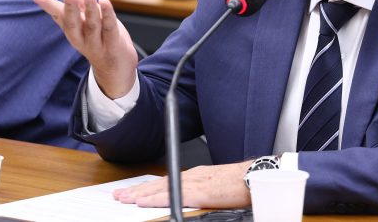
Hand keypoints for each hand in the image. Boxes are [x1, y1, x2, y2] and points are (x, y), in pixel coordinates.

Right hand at [32, 0, 137, 97]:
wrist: (115, 67)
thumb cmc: (97, 34)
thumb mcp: (85, 12)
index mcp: (71, 28)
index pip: (58, 15)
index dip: (49, 6)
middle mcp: (81, 36)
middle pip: (73, 23)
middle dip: (70, 9)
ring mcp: (96, 42)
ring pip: (92, 25)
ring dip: (91, 10)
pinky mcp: (113, 44)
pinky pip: (109, 29)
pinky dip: (108, 15)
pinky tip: (105, 2)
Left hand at [114, 161, 252, 208]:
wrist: (258, 175)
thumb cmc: (244, 182)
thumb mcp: (219, 185)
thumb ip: (204, 191)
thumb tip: (193, 200)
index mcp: (198, 175)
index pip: (167, 181)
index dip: (149, 187)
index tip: (134, 192)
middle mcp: (193, 176)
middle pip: (160, 183)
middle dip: (139, 190)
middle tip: (119, 196)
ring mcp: (195, 182)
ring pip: (162, 188)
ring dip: (142, 193)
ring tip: (125, 199)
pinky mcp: (200, 192)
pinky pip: (173, 195)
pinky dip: (156, 198)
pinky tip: (144, 202)